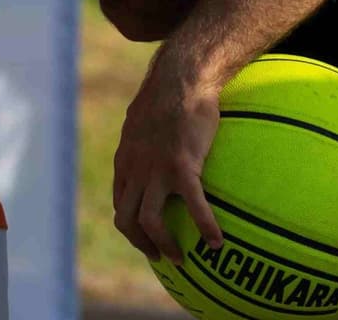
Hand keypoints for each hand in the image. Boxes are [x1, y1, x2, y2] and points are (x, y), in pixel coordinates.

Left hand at [113, 46, 224, 263]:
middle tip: (159, 256)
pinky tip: (217, 242)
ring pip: (149, 221)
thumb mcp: (147, 116)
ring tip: (182, 259)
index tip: (146, 235)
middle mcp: (135, 168)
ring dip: (164, 245)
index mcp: (127, 159)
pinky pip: (194, 208)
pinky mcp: (181, 167)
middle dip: (140, 242)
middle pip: (125, 218)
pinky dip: (204, 229)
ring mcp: (155, 169)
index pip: (120, 199)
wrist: (181, 77)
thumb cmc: (170, 92)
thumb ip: (147, 137)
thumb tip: (158, 144)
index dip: (130, 222)